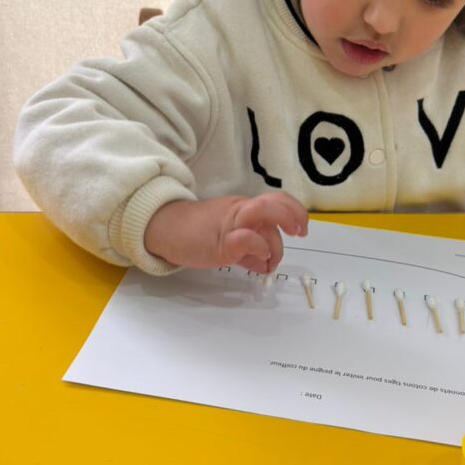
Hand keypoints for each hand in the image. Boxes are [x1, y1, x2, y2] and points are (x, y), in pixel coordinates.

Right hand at [144, 192, 308, 271]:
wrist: (164, 229)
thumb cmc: (195, 234)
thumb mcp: (228, 241)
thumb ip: (248, 251)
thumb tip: (265, 265)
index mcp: (244, 209)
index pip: (275, 200)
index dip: (294, 210)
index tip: (301, 229)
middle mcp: (240, 212)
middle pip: (274, 203)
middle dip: (293, 216)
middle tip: (299, 233)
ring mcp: (230, 224)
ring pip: (263, 214)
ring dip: (278, 230)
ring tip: (275, 253)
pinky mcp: (219, 241)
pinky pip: (244, 237)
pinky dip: (258, 246)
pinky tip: (259, 258)